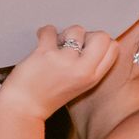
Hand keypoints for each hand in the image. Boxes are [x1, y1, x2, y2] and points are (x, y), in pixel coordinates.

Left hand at [0, 26, 118, 119]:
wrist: (25, 108)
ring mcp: (65, 61)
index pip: (113, 48)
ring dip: (64, 34)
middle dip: (88, 35)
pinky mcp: (46, 54)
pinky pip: (50, 30)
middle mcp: (83, 69)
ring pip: (76, 30)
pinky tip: (41, 40)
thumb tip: (89, 38)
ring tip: (54, 46)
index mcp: (93, 77)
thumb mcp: (80, 85)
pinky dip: (44, 32)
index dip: (100, 43)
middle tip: (73, 45)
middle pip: (102, 36)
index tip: (86, 46)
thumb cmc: (49, 95)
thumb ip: (89, 66)